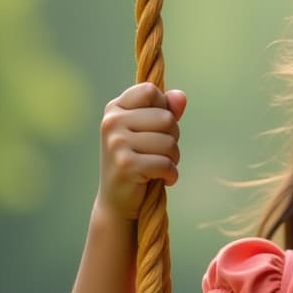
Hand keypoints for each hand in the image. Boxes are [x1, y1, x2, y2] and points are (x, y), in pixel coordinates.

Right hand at [95, 82, 186, 220]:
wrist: (118, 201)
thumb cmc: (138, 161)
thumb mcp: (151, 132)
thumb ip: (166, 110)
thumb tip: (181, 96)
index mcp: (115, 108)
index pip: (150, 91)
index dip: (164, 108)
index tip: (156, 127)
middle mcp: (112, 122)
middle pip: (166, 118)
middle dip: (173, 138)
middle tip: (160, 153)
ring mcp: (116, 143)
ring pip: (169, 142)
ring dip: (173, 158)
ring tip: (159, 167)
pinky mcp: (126, 165)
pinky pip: (166, 163)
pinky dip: (171, 174)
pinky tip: (163, 179)